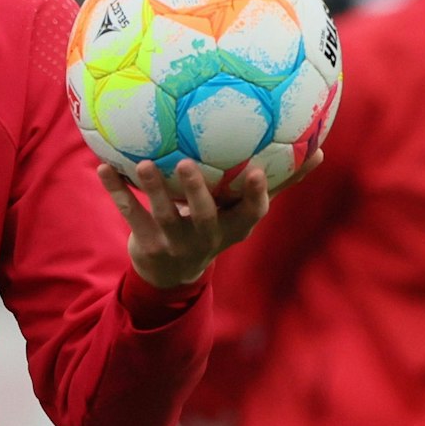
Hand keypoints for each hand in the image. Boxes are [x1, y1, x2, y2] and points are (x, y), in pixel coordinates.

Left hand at [96, 151, 321, 288]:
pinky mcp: (146, 244)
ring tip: (143, 164)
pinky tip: (103, 167)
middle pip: (203, 217)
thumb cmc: (216, 226)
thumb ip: (279, 183)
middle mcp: (206, 238)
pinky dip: (116, 191)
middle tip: (186, 164)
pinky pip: (129, 213)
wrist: (172, 274)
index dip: (256, 197)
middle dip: (196, 192)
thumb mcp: (245, 211)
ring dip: (152, 189)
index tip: (259, 172)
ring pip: (162, 215)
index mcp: (234, 229)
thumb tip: (321, 151)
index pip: (251, 216)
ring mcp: (175, 244)